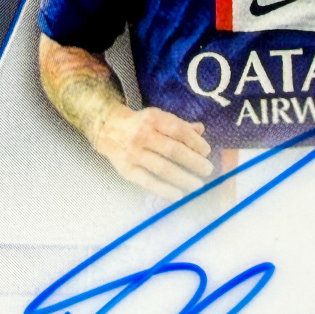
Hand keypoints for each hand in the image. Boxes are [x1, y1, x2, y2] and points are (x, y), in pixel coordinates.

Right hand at [88, 101, 212, 201]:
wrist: (107, 128)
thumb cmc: (139, 124)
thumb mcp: (158, 118)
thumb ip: (179, 125)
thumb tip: (200, 130)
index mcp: (153, 119)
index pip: (178, 131)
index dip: (195, 142)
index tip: (206, 152)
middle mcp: (142, 135)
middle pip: (173, 150)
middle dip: (194, 162)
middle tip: (208, 170)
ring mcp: (133, 153)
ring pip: (162, 168)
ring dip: (183, 178)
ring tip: (197, 185)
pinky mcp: (126, 169)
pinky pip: (147, 181)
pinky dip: (164, 190)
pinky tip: (178, 195)